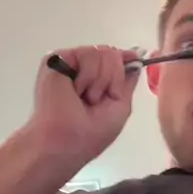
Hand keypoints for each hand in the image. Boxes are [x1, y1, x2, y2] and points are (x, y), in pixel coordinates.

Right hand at [28, 45, 141, 171]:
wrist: (66, 141)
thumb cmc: (92, 133)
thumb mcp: (120, 105)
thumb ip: (127, 80)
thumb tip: (135, 56)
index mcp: (96, 78)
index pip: (116, 58)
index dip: (126, 61)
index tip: (133, 63)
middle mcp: (83, 67)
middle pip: (112, 53)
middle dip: (113, 78)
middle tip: (97, 99)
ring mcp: (70, 62)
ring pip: (103, 52)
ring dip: (100, 80)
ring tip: (85, 97)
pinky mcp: (56, 58)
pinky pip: (87, 53)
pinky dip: (89, 75)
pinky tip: (76, 90)